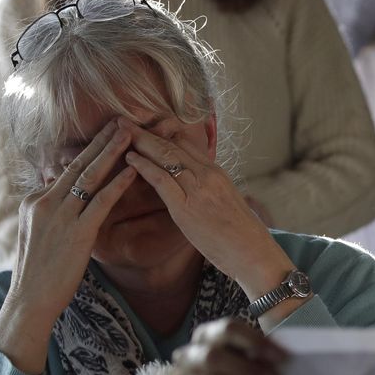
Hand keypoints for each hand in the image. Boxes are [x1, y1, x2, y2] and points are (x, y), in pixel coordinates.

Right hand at [0, 121, 137, 373]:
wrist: (31, 298)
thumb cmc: (39, 272)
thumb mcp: (38, 234)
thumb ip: (51, 213)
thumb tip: (60, 194)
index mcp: (36, 201)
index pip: (66, 170)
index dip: (89, 150)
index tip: (106, 132)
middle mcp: (45, 202)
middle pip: (78, 164)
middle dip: (102, 140)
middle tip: (122, 120)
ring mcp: (60, 216)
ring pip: (90, 176)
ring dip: (112, 152)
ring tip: (130, 133)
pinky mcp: (77, 232)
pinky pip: (101, 201)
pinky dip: (118, 184)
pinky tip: (134, 170)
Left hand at [121, 119, 290, 295]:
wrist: (254, 254)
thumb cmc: (242, 235)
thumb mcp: (228, 203)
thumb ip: (210, 189)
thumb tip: (198, 188)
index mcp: (218, 173)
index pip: (186, 144)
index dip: (162, 134)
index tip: (144, 127)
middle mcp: (208, 176)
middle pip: (172, 145)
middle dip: (145, 132)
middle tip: (123, 121)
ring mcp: (198, 190)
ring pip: (165, 157)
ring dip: (140, 142)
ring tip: (119, 132)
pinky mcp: (187, 208)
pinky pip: (161, 179)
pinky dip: (143, 166)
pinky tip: (129, 158)